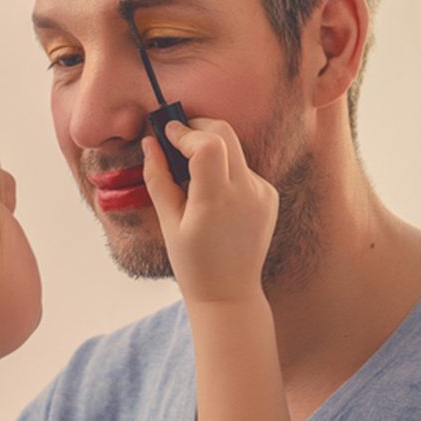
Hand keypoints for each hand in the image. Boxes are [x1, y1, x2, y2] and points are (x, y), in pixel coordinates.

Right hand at [142, 119, 277, 303]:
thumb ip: (158, 179)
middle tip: (176, 137)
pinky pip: (244, 168)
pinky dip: (225, 169)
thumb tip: (150, 143)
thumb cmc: (193, 265)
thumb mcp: (168, 224)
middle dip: (198, 127)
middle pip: (225, 134)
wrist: (230, 294)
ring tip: (190, 175)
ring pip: (234, 150)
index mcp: (217, 201)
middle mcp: (246, 193)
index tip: (166, 132)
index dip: (184, 132)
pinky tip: (213, 196)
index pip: (207, 144)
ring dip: (211, 149)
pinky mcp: (270, 196)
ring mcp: (262, 193)